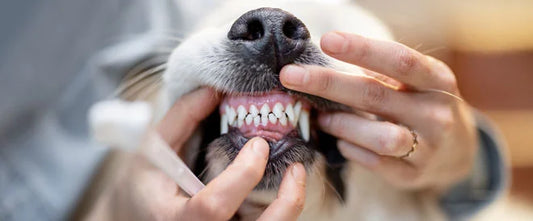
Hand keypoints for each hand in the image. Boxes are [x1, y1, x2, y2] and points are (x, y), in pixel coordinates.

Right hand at [89, 88, 305, 220]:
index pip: (213, 207)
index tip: (258, 145)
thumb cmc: (145, 184)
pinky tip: (288, 189)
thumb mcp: (153, 149)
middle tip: (295, 168)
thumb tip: (213, 90)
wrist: (143, 214)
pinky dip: (282, 211)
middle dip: (285, 202)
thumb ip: (181, 119)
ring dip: (290, 208)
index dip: (242, 176)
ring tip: (297, 177)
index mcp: (173, 218)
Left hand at [280, 32, 477, 191]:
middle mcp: (437, 113)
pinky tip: (342, 141)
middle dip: (327, 84)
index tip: (327, 40)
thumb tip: (328, 57)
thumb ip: (380, 71)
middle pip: (375, 95)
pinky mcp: (413, 174)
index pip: (399, 60)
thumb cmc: (422, 104)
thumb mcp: (414, 82)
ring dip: (341, 124)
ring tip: (321, 118)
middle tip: (290, 76)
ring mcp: (428, 147)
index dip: (362, 49)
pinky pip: (374, 162)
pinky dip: (351, 149)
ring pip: (378, 136)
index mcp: (438, 80)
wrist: (458, 150)